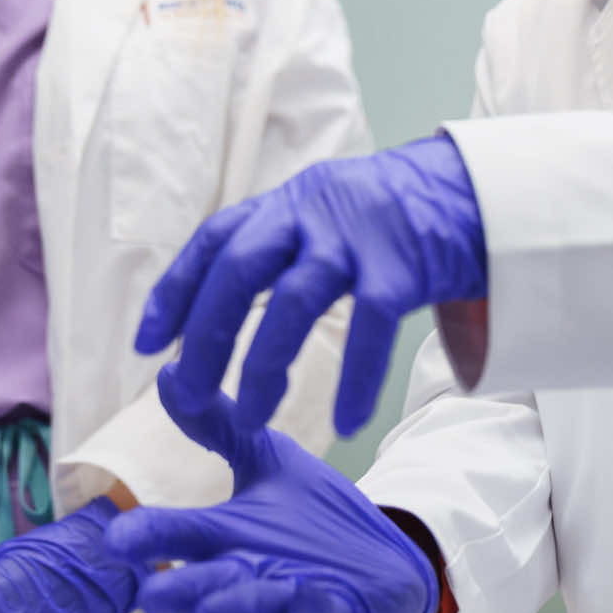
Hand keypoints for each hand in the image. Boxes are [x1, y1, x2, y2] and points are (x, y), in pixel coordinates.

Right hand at [106, 377, 437, 612]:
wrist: (385, 564)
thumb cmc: (314, 517)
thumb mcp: (269, 461)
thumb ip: (221, 426)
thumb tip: (166, 370)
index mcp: (221, 540)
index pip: (174, 539)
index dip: (146, 540)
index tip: (117, 538)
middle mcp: (242, 577)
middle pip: (197, 592)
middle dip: (178, 591)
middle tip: (155, 589)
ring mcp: (283, 603)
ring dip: (234, 607)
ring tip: (218, 599)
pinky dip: (309, 609)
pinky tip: (305, 592)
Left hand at [134, 135, 485, 437]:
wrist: (467, 189)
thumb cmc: (382, 218)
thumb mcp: (318, 215)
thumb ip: (269, 250)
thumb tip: (199, 313)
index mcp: (285, 205)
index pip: (214, 243)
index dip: (174, 292)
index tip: (144, 346)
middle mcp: (311, 213)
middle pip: (240, 269)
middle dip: (206, 333)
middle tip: (189, 394)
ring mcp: (357, 237)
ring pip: (295, 300)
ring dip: (266, 363)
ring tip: (252, 417)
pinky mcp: (404, 265)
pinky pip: (372, 328)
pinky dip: (355, 380)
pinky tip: (345, 423)